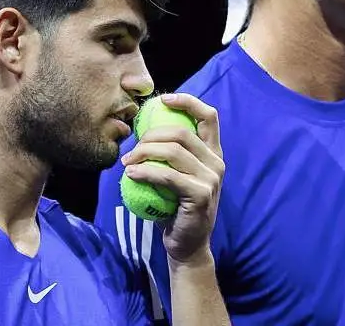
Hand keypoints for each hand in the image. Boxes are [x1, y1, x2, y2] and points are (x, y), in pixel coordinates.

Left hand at [121, 93, 224, 263]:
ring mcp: (211, 179)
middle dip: (152, 135)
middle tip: (132, 147)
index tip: (164, 100)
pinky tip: (131, 174)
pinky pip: (167, 176)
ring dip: (144, 153)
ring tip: (127, 162)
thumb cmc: (176, 208)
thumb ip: (171, 156)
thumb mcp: (177, 177)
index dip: (188, 101)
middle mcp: (217, 163)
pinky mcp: (200, 194)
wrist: (187, 245)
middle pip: (182, 133)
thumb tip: (142, 130)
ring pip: (173, 152)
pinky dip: (145, 172)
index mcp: (213, 153)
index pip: (209, 116)